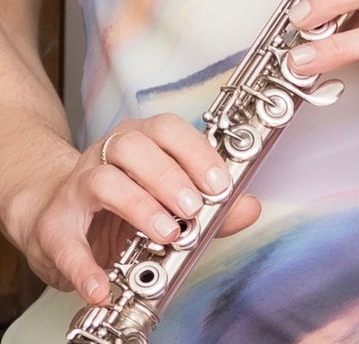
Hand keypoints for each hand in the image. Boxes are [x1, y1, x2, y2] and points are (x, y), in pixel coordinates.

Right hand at [15, 115, 259, 304]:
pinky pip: (66, 243)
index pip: (167, 129)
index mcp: (139, 140)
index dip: (195, 152)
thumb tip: (249, 207)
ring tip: (165, 233)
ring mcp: (76, 187)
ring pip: (103, 181)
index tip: (219, 182)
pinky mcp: (53, 226)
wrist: (54, 218)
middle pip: (134, 147)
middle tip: (192, 207)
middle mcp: (105, 155)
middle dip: (168, 176)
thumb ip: (210, 206)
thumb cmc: (120, 204)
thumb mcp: (167, 201)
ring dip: (138, 206)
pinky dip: (85, 267)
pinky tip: (102, 286)